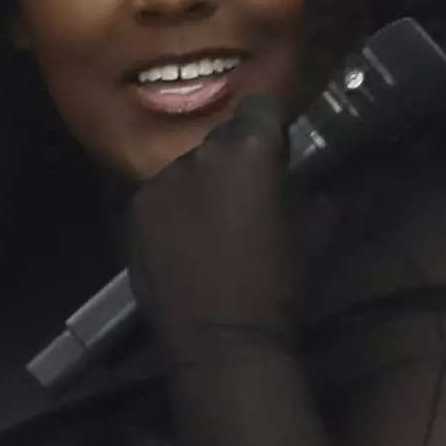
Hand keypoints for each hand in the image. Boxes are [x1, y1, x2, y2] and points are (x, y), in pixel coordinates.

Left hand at [121, 92, 300, 346]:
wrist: (220, 339)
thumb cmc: (278, 283)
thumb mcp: (311, 226)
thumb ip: (299, 184)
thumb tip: (294, 174)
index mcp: (248, 149)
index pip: (258, 107)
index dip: (267, 126)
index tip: (273, 151)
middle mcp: (198, 154)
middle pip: (218, 138)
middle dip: (232, 157)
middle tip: (243, 194)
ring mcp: (159, 183)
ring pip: (185, 168)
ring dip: (199, 184)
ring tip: (209, 224)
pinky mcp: (133, 213)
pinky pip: (159, 198)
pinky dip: (172, 209)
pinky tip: (183, 242)